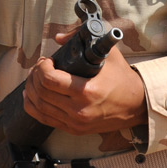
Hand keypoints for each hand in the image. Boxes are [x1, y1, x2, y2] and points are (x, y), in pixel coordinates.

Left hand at [23, 32, 145, 134]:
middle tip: (39, 66)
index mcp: (86, 91)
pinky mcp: (74, 129)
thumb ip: (83, 39)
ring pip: (39, 107)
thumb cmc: (122, 78)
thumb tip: (58, 37)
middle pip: (41, 92)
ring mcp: (75, 123)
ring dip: (31, 90)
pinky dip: (32, 107)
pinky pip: (44, 119)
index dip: (42, 67)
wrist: (136, 105)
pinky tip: (30, 96)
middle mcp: (78, 110)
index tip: (47, 60)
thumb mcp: (107, 53)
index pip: (50, 80)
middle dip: (34, 76)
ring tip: (34, 78)